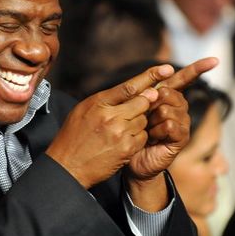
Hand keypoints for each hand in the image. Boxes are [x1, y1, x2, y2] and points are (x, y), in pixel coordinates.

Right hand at [46, 64, 174, 187]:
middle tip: (137, 108)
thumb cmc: (73, 137)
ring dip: (139, 123)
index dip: (150, 76)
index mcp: (98, 103)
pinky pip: (143, 137)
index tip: (166, 69)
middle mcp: (110, 116)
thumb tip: (129, 90)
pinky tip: (123, 142)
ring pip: (144, 120)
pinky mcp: (126, 149)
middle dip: (144, 103)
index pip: (130, 86)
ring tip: (121, 130)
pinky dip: (138, 138)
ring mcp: (119, 133)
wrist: (68, 166)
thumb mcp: (82, 111)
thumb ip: (105, 100)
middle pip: (143, 102)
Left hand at [128, 57, 218, 179]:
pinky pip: (170, 124)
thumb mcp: (133, 109)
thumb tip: (159, 88)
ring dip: (151, 120)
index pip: (183, 78)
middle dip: (150, 104)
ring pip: (167, 109)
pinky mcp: (182, 136)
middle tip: (143, 118)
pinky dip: (157, 131)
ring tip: (147, 130)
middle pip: (169, 92)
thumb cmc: (131, 131)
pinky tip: (153, 138)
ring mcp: (182, 121)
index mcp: (168, 96)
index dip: (198, 68)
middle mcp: (178, 106)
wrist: (132, 158)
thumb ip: (144, 95)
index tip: (214, 60)